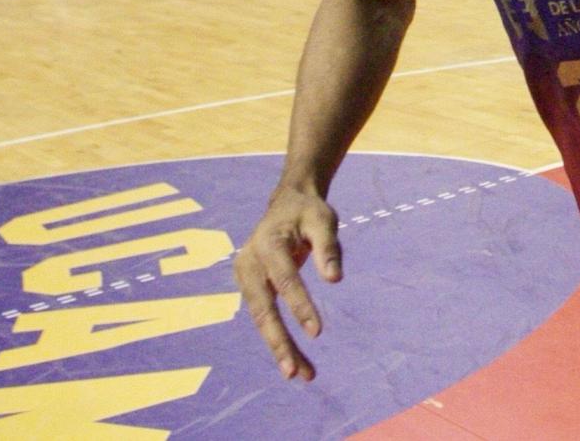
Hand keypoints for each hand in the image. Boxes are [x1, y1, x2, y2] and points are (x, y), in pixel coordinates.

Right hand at [233, 185, 340, 382]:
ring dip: (278, 347)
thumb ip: (328, 248)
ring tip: (301, 375)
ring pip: (260, 318)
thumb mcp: (323, 220)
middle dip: (278, 341)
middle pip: (262, 307)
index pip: (285, 278)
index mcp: (267, 242)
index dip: (300, 305)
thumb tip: (335, 280)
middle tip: (294, 372)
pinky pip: (262, 316)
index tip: (318, 332)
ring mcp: (245, 275)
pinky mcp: (249, 287)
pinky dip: (277, 339)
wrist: (285, 203)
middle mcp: (249, 261)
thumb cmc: (307, 212)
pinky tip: (295, 362)